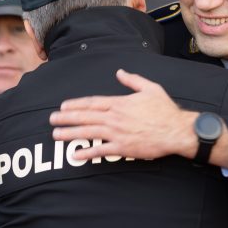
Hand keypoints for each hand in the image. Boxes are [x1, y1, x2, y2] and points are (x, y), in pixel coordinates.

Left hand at [49, 69, 198, 161]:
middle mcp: (115, 117)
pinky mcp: (123, 147)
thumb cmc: (165, 110)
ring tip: (56, 134)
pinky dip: (87, 153)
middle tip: (52, 120)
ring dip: (70, 134)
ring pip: (88, 132)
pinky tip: (75, 154)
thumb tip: (120, 72)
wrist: (175, 130)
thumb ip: (133, 80)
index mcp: (120, 103)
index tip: (63, 106)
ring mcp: (117, 133)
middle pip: (85, 117)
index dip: (76, 105)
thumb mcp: (150, 88)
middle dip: (66, 118)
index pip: (92, 103)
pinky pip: (101, 150)